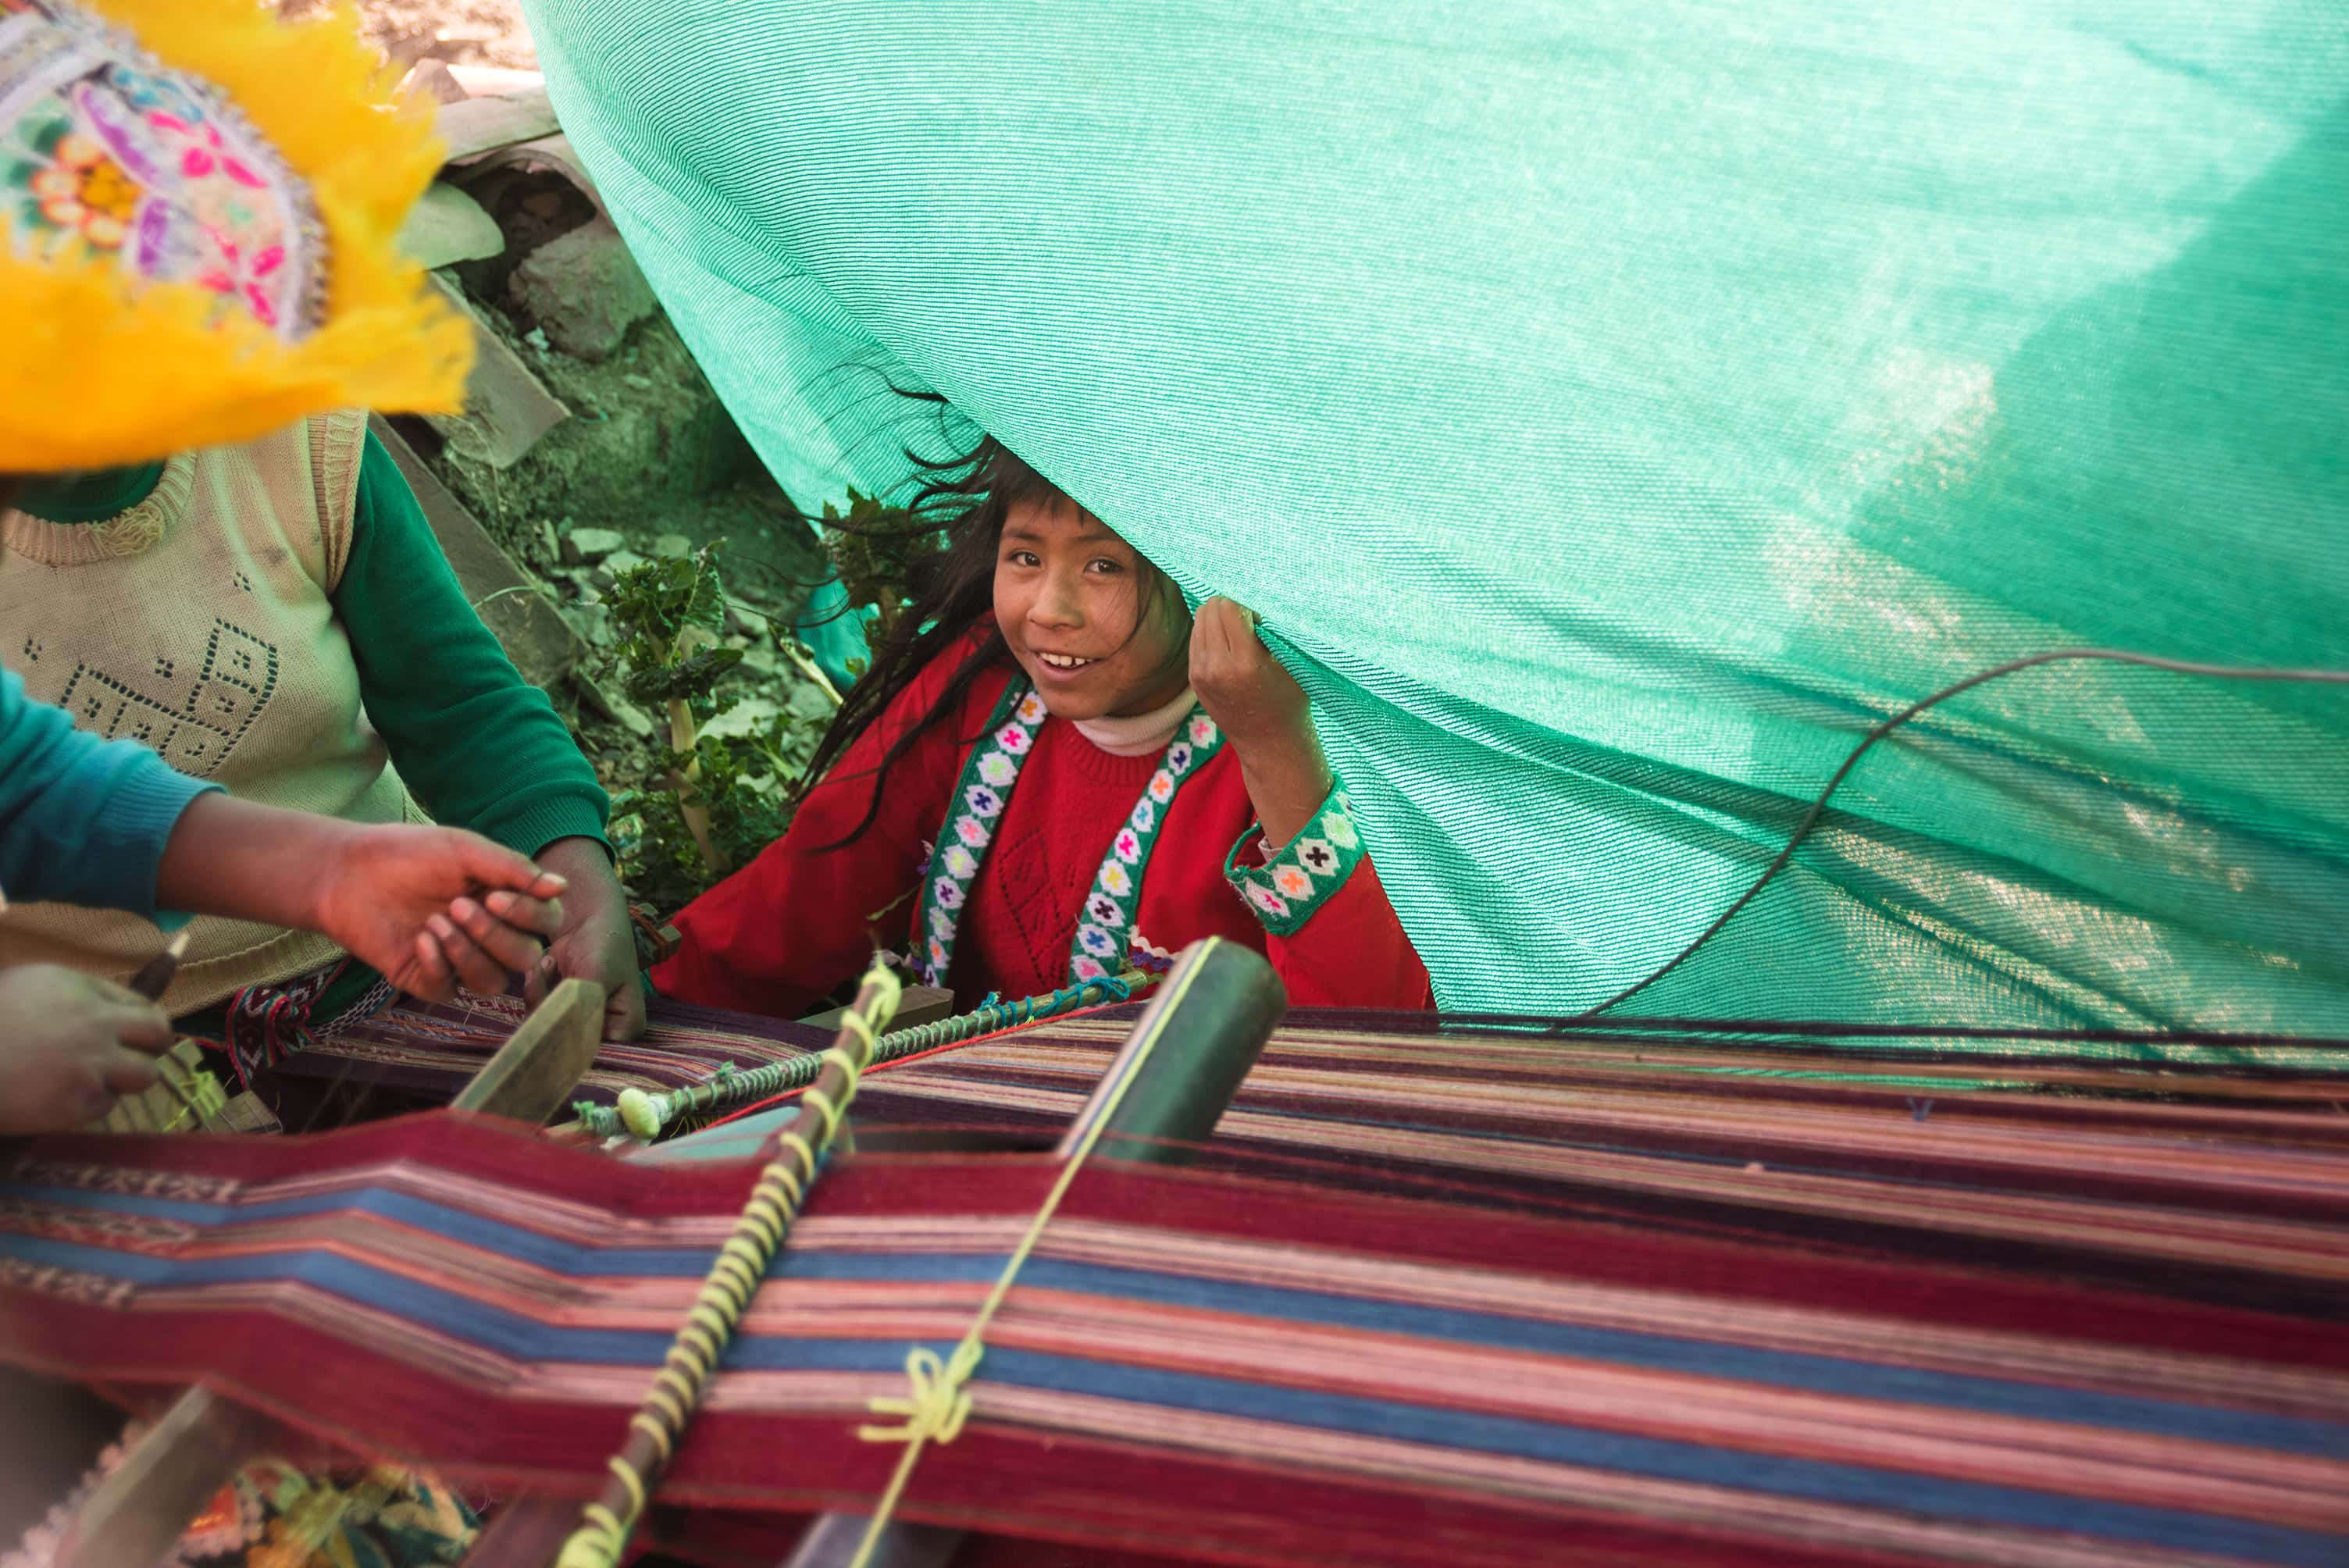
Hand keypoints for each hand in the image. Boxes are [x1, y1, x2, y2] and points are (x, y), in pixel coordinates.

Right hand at [0, 966, 172, 1134]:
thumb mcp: (27, 988)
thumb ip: (74, 996)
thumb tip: (114, 1012)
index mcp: (78, 988)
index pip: (141, 1004)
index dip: (138, 1023)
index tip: (132, 1035)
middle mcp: (94, 1021)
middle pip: (159, 1035)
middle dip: (149, 1048)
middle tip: (131, 1059)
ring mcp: (91, 1063)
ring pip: (145, 1075)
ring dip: (122, 1081)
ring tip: (87, 1081)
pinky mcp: (80, 1102)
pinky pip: (106, 1106)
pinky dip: (87, 1107)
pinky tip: (53, 1100)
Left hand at [311, 824, 567, 1003]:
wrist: (348, 873)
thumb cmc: (408, 855)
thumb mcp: (464, 851)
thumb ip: (514, 868)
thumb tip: (562, 886)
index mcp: (506, 900)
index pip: (546, 922)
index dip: (530, 917)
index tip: (496, 896)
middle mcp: (489, 934)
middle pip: (525, 957)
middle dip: (495, 935)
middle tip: (457, 906)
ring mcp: (460, 960)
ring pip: (493, 982)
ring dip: (468, 952)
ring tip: (435, 922)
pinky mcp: (427, 980)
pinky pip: (450, 990)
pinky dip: (438, 964)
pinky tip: (420, 938)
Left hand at [524, 837, 645, 1039]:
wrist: (589, 915)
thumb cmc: (604, 942)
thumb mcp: (595, 977)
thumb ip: (579, 1011)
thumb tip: (557, 1042)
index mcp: (626, 1029)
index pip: (595, 1051)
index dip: (570, 1039)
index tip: (553, 1010)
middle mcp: (604, 1033)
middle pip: (568, 1043)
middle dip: (551, 1009)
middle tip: (548, 974)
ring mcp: (580, 1022)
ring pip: (548, 1029)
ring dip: (540, 995)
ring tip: (549, 963)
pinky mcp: (559, 1012)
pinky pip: (536, 1015)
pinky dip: (535, 990)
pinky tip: (544, 965)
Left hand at [1189, 597, 1332, 848]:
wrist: (1269, 743)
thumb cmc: (1290, 699)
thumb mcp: (1293, 662)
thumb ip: (1275, 629)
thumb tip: (1258, 592)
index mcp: (1246, 663)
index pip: (1229, 606)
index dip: (1247, 603)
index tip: (1262, 617)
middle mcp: (1217, 668)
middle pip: (1211, 608)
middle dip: (1231, 605)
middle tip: (1251, 622)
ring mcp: (1201, 674)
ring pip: (1201, 619)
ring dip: (1219, 617)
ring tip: (1241, 634)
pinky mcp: (1194, 678)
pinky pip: (1196, 636)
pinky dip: (1211, 632)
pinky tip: (1230, 646)